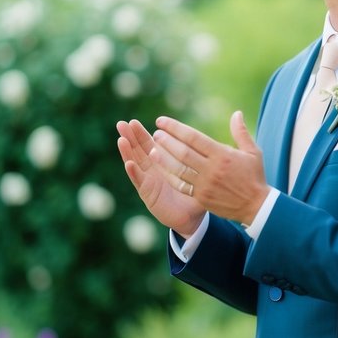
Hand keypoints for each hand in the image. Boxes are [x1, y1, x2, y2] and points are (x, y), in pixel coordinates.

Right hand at [116, 118, 206, 236]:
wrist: (192, 217)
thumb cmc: (195, 191)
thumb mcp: (198, 170)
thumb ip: (200, 155)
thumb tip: (215, 138)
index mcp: (163, 161)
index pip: (150, 144)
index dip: (141, 133)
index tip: (134, 121)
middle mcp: (153, 169)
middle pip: (138, 150)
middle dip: (130, 137)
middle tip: (122, 123)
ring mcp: (149, 181)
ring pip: (135, 163)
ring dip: (128, 151)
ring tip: (122, 139)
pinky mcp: (148, 194)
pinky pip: (140, 181)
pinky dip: (134, 172)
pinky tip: (129, 163)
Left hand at [150, 111, 268, 226]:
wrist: (256, 206)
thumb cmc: (254, 176)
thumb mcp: (253, 152)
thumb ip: (241, 132)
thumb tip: (236, 113)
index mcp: (222, 155)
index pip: (194, 137)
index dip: (175, 128)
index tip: (162, 121)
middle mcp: (212, 169)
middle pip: (183, 152)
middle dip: (167, 141)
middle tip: (156, 133)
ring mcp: (205, 184)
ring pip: (179, 169)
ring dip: (164, 158)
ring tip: (152, 149)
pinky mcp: (201, 197)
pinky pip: (181, 185)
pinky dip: (169, 176)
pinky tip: (161, 169)